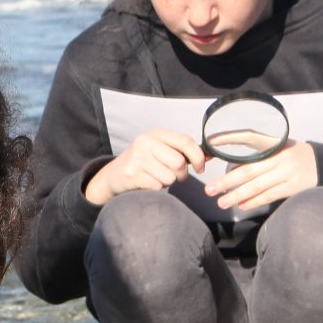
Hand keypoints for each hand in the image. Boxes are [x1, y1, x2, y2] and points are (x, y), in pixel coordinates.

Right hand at [85, 128, 206, 204]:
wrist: (113, 176)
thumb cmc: (143, 163)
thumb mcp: (160, 150)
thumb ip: (181, 151)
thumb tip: (210, 156)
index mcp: (156, 134)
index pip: (185, 141)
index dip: (198, 156)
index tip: (201, 168)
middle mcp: (145, 142)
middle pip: (179, 162)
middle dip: (181, 174)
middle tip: (173, 176)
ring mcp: (137, 158)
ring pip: (169, 176)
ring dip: (167, 182)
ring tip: (156, 178)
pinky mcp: (132, 173)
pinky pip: (157, 186)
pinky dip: (156, 188)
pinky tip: (147, 183)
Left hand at [208, 141, 316, 211]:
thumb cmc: (294, 156)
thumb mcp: (279, 148)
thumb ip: (259, 156)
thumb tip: (232, 170)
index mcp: (275, 143)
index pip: (249, 137)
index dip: (230, 138)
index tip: (211, 144)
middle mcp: (280, 156)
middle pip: (249, 170)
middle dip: (227, 181)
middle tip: (209, 189)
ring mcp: (288, 172)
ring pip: (257, 186)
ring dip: (237, 195)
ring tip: (222, 202)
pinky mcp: (294, 186)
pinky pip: (270, 195)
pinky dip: (254, 201)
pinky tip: (241, 206)